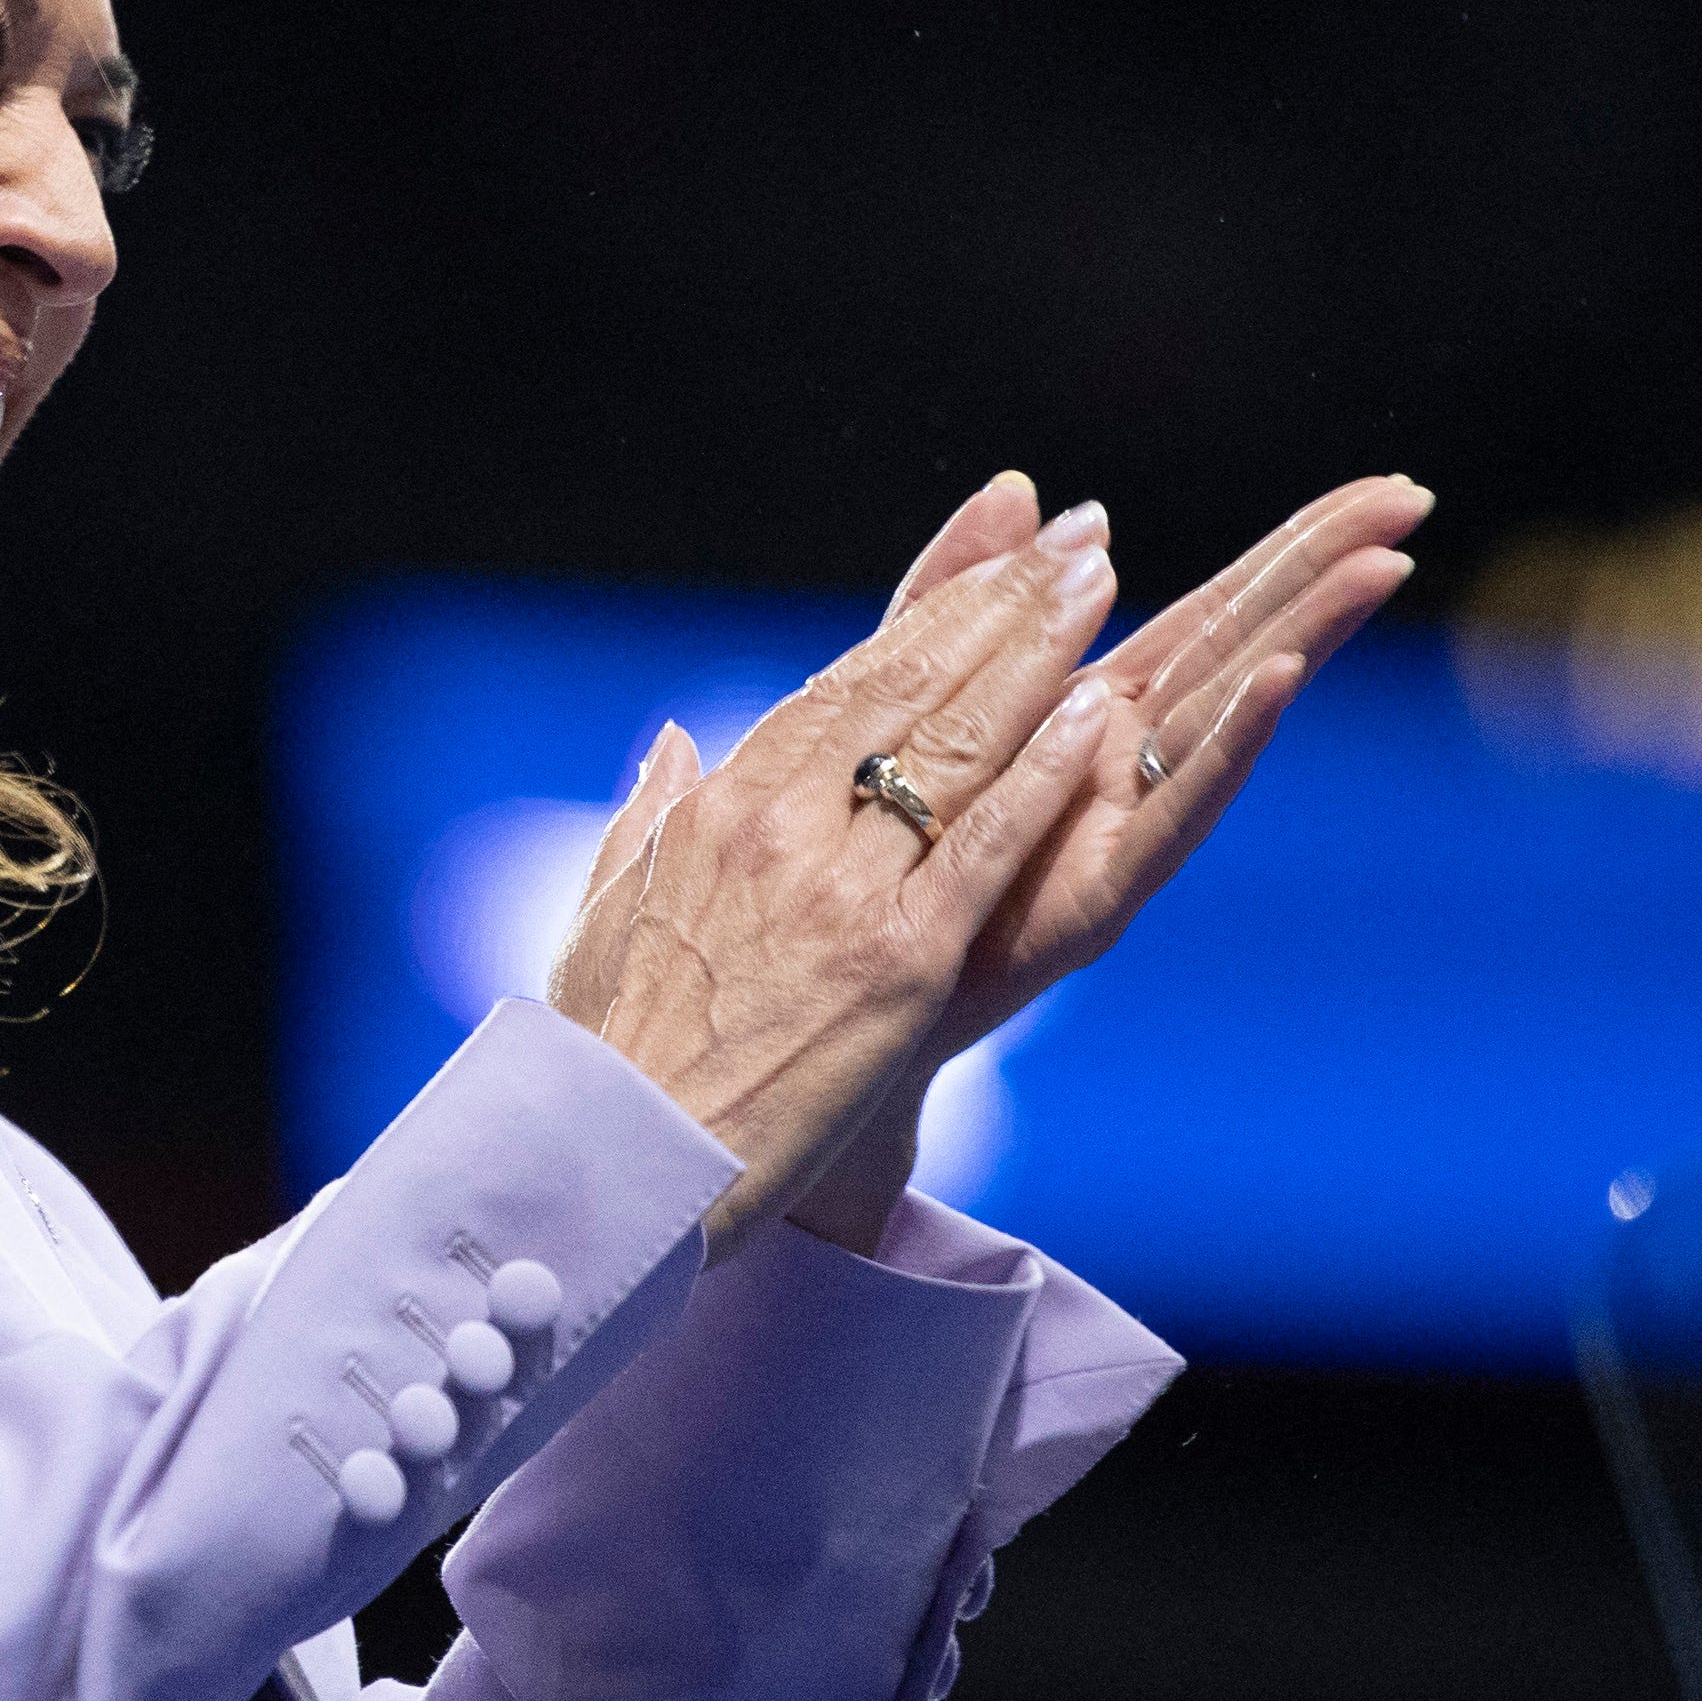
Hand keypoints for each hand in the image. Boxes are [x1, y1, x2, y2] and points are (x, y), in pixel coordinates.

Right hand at [546, 526, 1131, 1255]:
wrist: (613, 1162)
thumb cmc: (601, 1057)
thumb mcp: (603, 914)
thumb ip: (647, 819)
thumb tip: (673, 741)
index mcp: (713, 811)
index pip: (841, 686)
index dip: (930, 619)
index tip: (992, 567)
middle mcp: (777, 827)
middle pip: (909, 686)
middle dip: (1002, 604)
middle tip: (1077, 538)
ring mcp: (841, 890)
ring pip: (956, 744)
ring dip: (1039, 655)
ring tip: (1100, 583)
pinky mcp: (898, 963)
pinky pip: (986, 847)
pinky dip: (1046, 777)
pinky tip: (1098, 717)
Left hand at [757, 468, 1429, 1247]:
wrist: (828, 1006)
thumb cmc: (877, 863)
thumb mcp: (906, 697)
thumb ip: (960, 595)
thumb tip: (1023, 486)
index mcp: (1093, 714)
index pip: (1215, 609)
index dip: (1295, 546)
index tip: (1387, 486)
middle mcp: (1125, 768)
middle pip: (1244, 646)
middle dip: (1327, 572)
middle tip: (1416, 498)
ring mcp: (1118, 831)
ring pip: (1227, 719)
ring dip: (1303, 644)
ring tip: (1378, 571)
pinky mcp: (1093, 896)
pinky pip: (1168, 815)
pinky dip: (1224, 749)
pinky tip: (1276, 684)